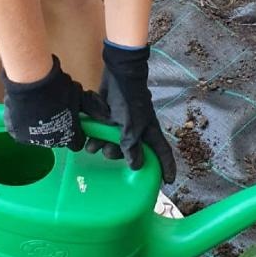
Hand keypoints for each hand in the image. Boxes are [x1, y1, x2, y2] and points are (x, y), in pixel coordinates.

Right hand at [3, 56, 107, 150]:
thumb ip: (93, 108)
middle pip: (58, 140)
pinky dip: (27, 126)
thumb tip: (106, 117)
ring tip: (41, 109)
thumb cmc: (59, 88)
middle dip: (59, 129)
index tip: (73, 120)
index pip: (76, 143)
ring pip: (41, 137)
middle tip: (56, 111)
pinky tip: (28, 112)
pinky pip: (25, 134)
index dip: (76, 132)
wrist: (31, 81)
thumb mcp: (80, 96)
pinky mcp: (18, 135)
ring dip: (43, 128)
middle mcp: (51, 143)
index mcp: (69, 137)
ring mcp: (33, 141)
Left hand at [92, 42, 175, 183]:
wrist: (118, 75)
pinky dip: (96, 137)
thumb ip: (132, 148)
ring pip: (114, 144)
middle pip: (132, 152)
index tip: (167, 181)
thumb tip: (136, 165)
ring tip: (93, 145)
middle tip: (108, 153)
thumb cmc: (129, 101)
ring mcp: (123, 125)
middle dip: (118, 155)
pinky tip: (88, 138)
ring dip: (103, 146)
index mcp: (149, 132)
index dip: (166, 167)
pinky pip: (104, 134)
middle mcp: (138, 130)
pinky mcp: (110, 119)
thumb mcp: (131, 127)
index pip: (162, 153)